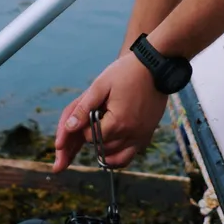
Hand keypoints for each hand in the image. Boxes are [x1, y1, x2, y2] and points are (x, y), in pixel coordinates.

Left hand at [53, 54, 168, 171]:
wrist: (155, 66)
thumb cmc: (126, 72)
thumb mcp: (101, 85)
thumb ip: (84, 108)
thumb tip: (69, 127)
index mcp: (118, 122)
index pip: (91, 137)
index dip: (85, 127)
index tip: (90, 112)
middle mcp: (131, 134)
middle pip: (102, 148)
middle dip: (95, 136)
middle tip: (96, 119)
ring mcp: (141, 137)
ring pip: (116, 157)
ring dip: (105, 147)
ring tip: (103, 131)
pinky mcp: (147, 136)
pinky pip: (130, 156)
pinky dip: (118, 156)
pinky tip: (112, 146)